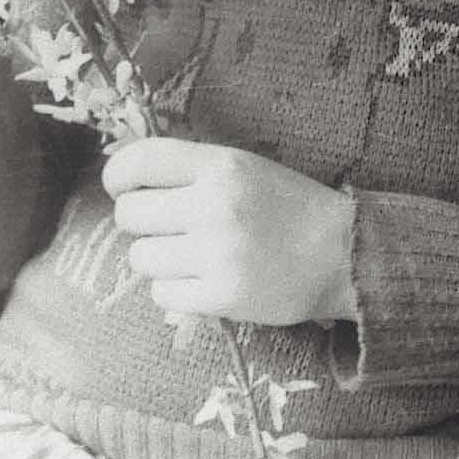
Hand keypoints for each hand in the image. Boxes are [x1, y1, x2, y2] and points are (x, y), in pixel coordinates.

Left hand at [103, 138, 355, 326]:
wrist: (341, 254)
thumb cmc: (288, 204)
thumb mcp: (244, 167)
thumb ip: (193, 168)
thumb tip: (128, 174)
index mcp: (220, 165)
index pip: (139, 161)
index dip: (117, 175)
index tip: (120, 186)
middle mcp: (213, 205)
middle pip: (129, 214)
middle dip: (139, 221)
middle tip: (165, 226)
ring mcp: (217, 254)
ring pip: (141, 257)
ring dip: (156, 258)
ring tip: (188, 255)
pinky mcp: (222, 297)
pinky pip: (162, 294)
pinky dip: (174, 289)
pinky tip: (200, 279)